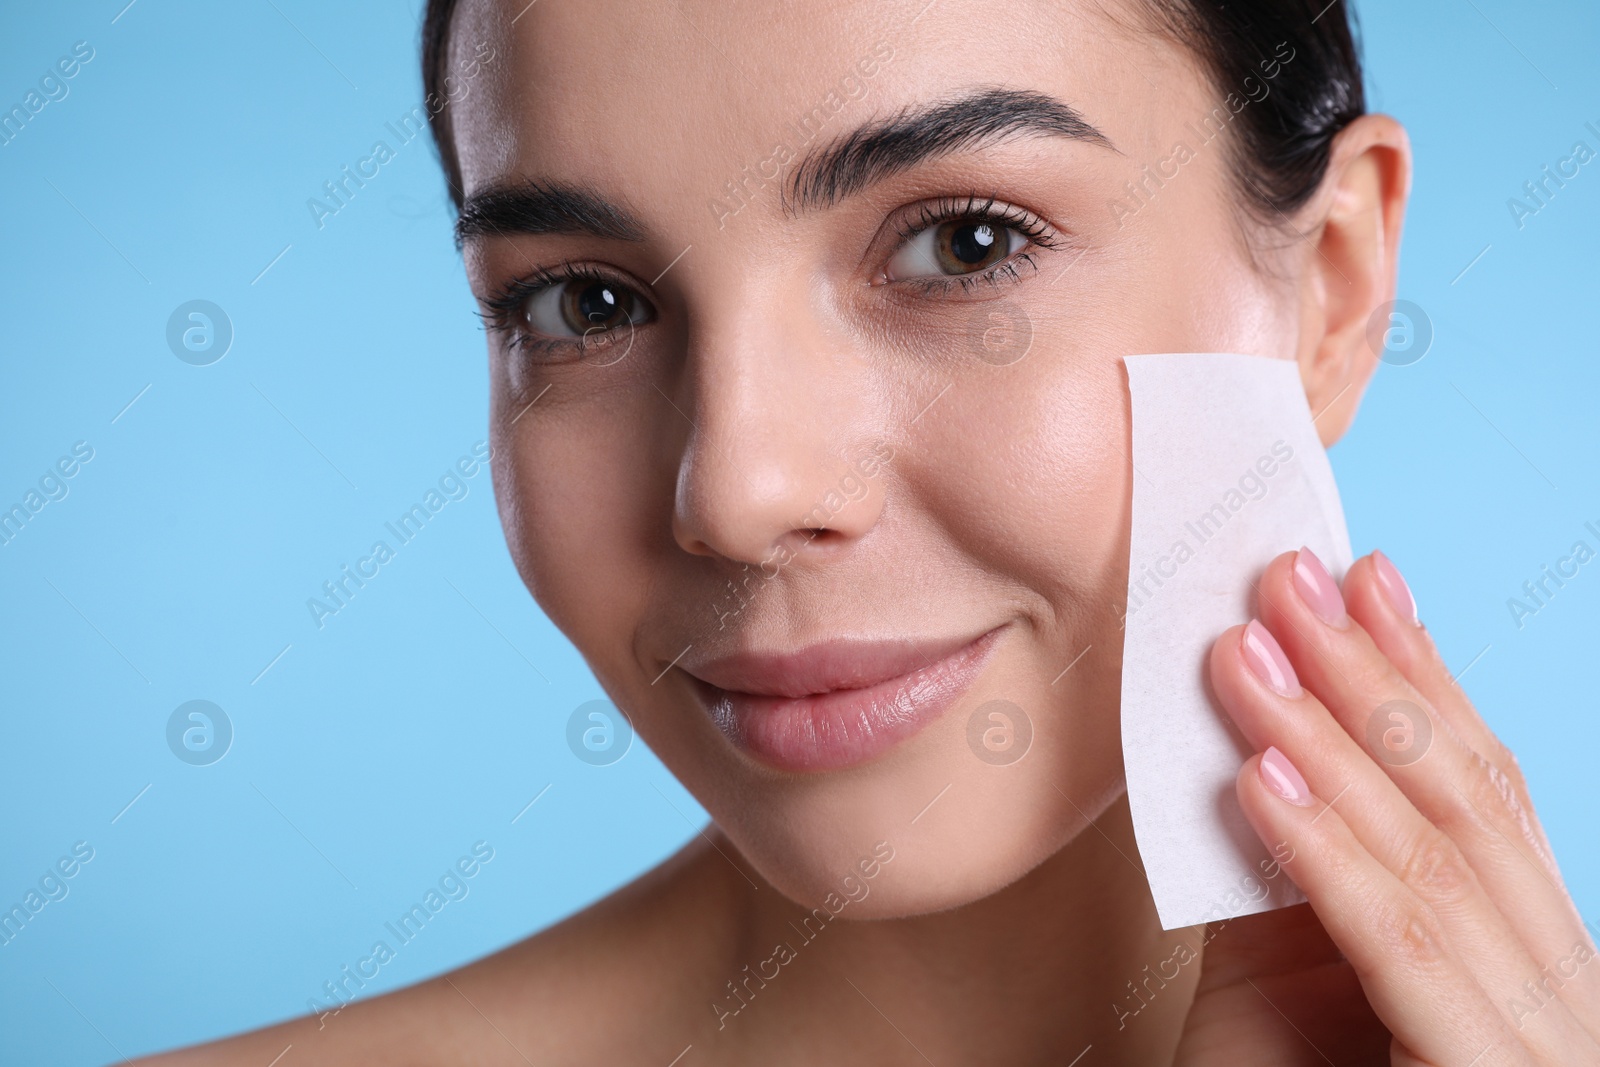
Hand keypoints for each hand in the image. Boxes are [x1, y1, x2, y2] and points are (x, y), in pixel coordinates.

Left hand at [1175, 548, 1599, 1065]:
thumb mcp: (1292, 979)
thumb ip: (1291, 874)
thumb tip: (1255, 740)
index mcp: (1525, 952)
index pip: (1484, 789)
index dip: (1425, 672)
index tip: (1364, 572)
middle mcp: (1560, 986)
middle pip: (1468, 804)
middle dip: (1373, 678)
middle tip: (1290, 577)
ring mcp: (1541, 1038)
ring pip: (1437, 858)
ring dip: (1334, 739)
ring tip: (1251, 650)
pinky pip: (1399, 949)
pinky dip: (1326, 852)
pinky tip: (1261, 775)